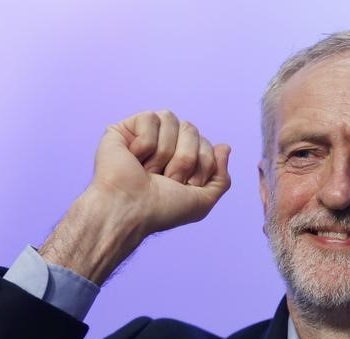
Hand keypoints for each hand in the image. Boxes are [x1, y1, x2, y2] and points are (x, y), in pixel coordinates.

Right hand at [40, 110, 230, 284]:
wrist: (130, 209)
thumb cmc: (163, 210)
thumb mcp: (203, 201)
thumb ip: (221, 178)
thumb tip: (225, 146)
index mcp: (183, 159)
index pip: (207, 144)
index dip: (202, 165)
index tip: (184, 186)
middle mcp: (166, 144)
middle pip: (191, 129)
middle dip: (184, 159)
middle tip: (164, 179)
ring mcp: (145, 135)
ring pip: (172, 120)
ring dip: (164, 153)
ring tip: (148, 171)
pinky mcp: (125, 129)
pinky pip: (150, 119)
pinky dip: (145, 144)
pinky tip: (133, 158)